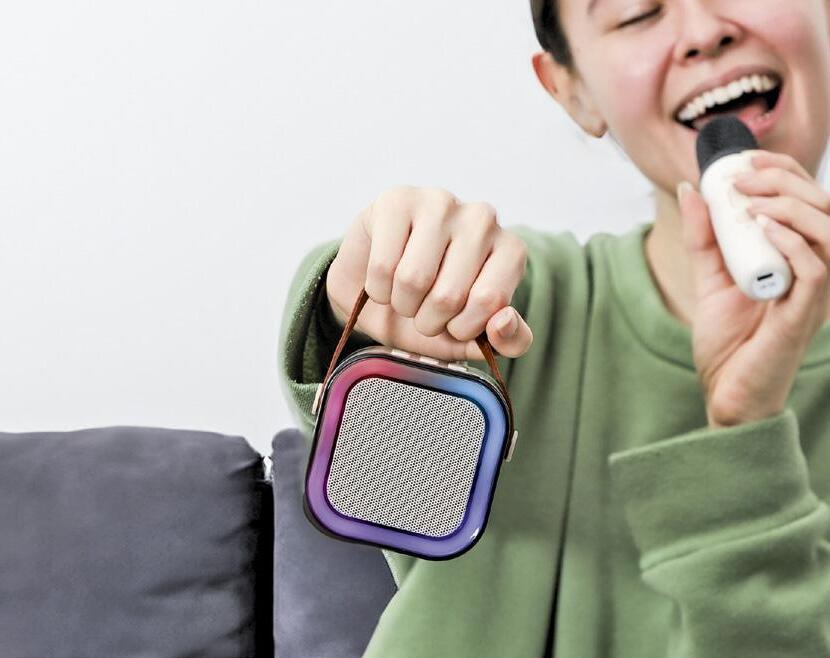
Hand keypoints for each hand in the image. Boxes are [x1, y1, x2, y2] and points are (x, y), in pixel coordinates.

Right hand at [325, 186, 532, 361]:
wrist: (375, 287)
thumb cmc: (428, 309)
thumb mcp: (472, 337)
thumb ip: (507, 341)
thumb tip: (503, 322)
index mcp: (510, 251)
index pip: (490, 302)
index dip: (462, 328)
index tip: (454, 323)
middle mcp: (482, 219)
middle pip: (448, 295)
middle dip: (428, 320)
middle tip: (423, 310)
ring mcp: (440, 203)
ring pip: (412, 279)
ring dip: (401, 304)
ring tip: (403, 295)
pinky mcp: (397, 200)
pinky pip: (383, 265)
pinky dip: (377, 288)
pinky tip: (383, 278)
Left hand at [678, 150, 829, 427]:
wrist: (725, 390)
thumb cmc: (727, 340)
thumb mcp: (710, 277)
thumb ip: (704, 236)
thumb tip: (689, 189)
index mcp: (798, 257)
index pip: (808, 199)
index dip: (785, 170)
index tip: (745, 159)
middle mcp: (815, 271)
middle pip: (825, 207)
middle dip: (785, 180)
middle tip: (741, 178)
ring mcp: (813, 294)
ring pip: (829, 233)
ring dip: (791, 207)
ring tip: (752, 203)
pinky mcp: (804, 316)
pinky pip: (816, 271)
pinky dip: (793, 243)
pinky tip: (763, 228)